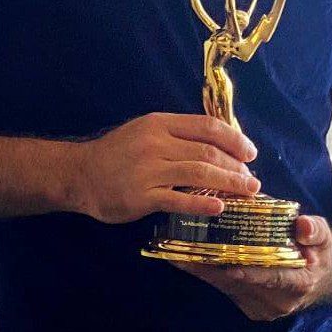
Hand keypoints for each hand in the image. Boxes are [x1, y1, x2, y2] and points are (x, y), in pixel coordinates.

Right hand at [70, 112, 260, 223]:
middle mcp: (156, 144)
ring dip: (229, 183)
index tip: (251, 153)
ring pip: (200, 174)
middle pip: (208, 153)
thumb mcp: (145, 131)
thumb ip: (176, 135)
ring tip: (247, 191)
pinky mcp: (142, 196)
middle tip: (251, 179)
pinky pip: (179, 200)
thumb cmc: (117, 153)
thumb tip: (217, 144)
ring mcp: (149, 170)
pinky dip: (202, 204)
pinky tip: (219, 207)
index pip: (207, 127)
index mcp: (160, 124)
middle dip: (236, 166)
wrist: (80, 174)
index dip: (235, 140)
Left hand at [173, 214, 331, 320]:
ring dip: (201, 269)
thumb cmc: (318, 251)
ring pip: (226, 286)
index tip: (230, 266)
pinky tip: (185, 258)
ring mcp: (261, 308)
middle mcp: (278, 302)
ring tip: (174, 252)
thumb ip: (315, 231)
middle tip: (181, 250)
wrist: (319, 277)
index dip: (251, 273)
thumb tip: (303, 227)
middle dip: (210, 266)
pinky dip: (206, 272)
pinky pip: (223, 288)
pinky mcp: (247, 306)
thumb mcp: (323, 237)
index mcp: (299, 284)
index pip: (272, 278)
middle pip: (239, 283)